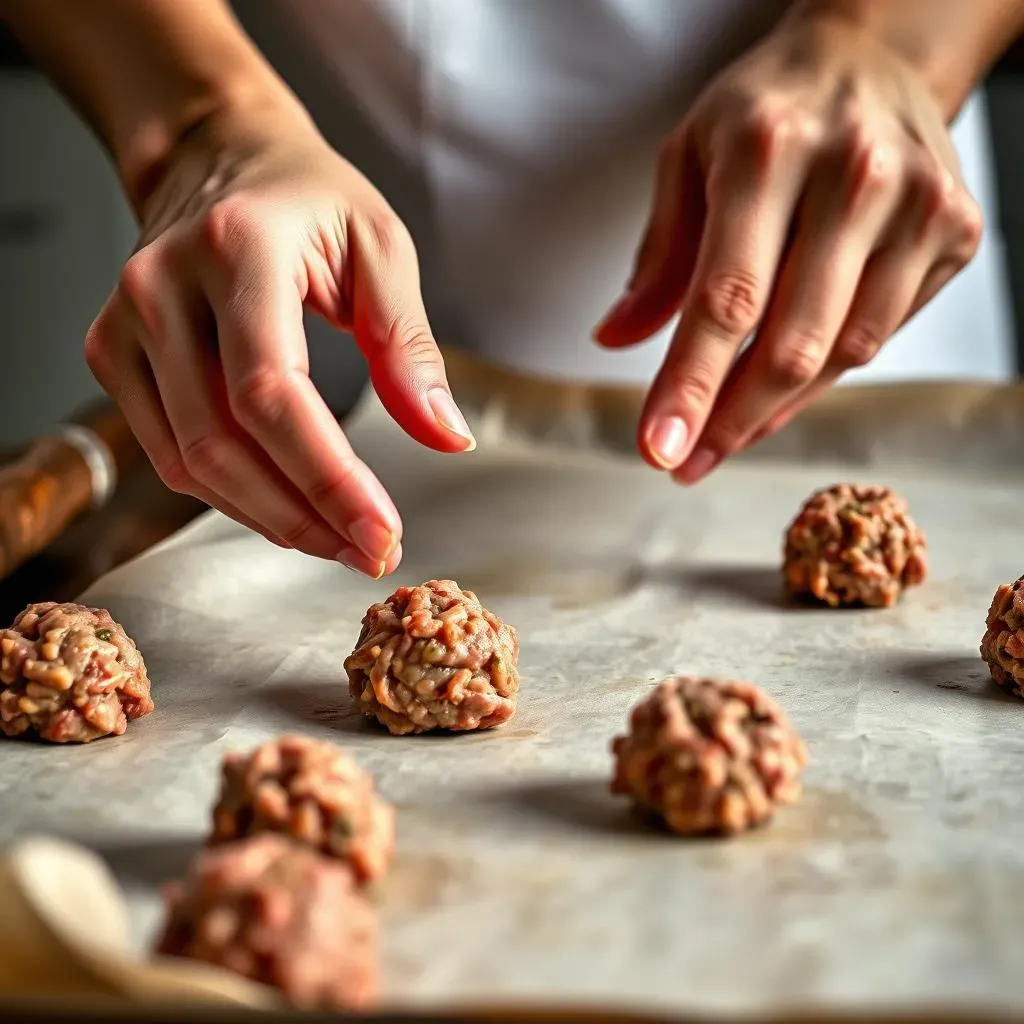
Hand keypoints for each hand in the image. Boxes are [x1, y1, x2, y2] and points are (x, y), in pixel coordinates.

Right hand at [85, 100, 474, 576]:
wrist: (219, 158)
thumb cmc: (309, 200)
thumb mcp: (382, 248)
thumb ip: (410, 346)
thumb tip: (446, 438)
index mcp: (237, 248)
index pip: (270, 391)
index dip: (326, 479)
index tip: (383, 534)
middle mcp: (162, 286)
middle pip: (222, 442)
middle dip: (304, 516)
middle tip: (372, 552)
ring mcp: (124, 323)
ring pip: (190, 462)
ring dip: (270, 519)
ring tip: (340, 539)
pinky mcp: (112, 353)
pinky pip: (170, 454)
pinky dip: (231, 496)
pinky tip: (287, 508)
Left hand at [594, 11, 981, 482]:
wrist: (871, 57)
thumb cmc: (765, 112)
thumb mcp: (687, 157)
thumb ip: (657, 256)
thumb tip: (615, 339)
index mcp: (769, 149)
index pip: (726, 297)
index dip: (692, 385)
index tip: (658, 448)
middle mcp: (854, 174)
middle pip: (789, 342)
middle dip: (729, 420)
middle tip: (686, 460)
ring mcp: (917, 204)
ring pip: (840, 354)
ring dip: (772, 411)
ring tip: (723, 433)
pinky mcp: (954, 231)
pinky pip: (876, 338)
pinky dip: (821, 377)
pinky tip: (778, 388)